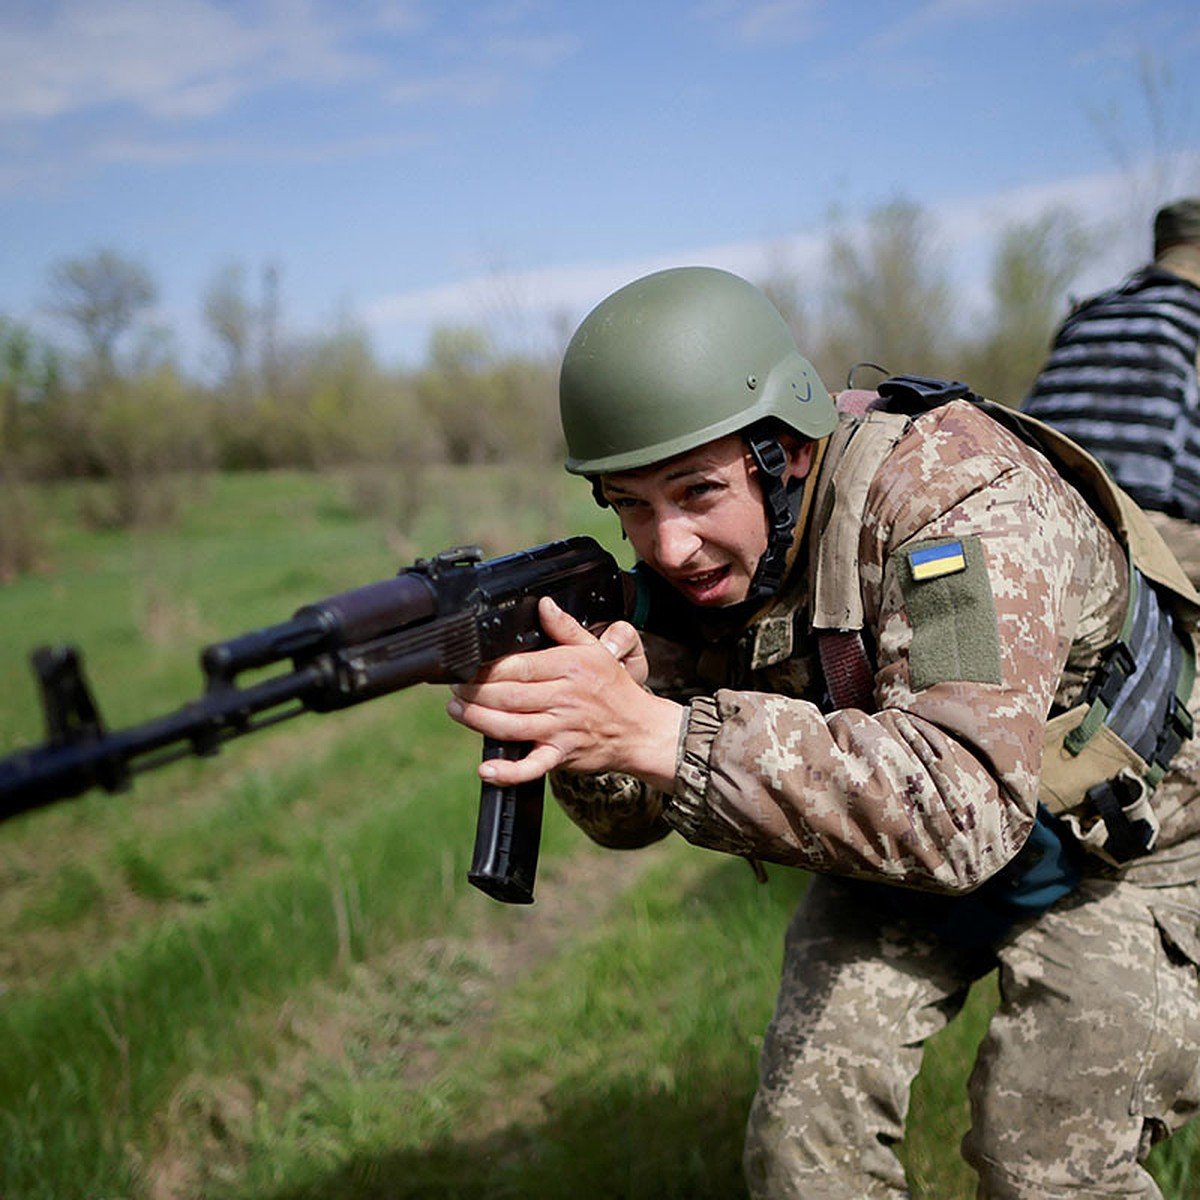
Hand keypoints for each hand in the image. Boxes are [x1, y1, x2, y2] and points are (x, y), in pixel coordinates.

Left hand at [446, 596, 682, 788]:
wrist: (639, 729)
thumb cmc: (613, 688)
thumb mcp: (595, 650)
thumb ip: (565, 627)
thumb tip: (543, 604)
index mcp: (567, 668)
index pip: (519, 666)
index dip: (488, 668)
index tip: (468, 666)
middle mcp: (562, 699)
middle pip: (508, 696)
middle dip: (474, 693)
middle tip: (455, 688)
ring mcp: (560, 730)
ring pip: (512, 727)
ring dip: (478, 721)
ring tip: (457, 711)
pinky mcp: (561, 756)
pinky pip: (532, 767)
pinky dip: (508, 771)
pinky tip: (486, 769)